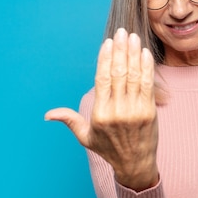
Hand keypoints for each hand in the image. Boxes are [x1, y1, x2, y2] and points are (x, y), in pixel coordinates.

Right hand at [45, 28, 158, 191]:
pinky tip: (145, 53)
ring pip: (133, 76)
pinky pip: (147, 85)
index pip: (102, 79)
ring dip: (134, 54)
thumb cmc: (109, 149)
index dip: (105, 58)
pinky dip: (146, 67)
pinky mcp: (149, 112)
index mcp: (99, 114)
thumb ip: (69, 120)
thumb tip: (48, 115)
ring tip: (133, 37)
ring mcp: (134, 111)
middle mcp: (116, 111)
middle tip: (121, 32)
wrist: (135, 164)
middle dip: (120, 50)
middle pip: (118, 73)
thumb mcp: (85, 136)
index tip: (108, 43)